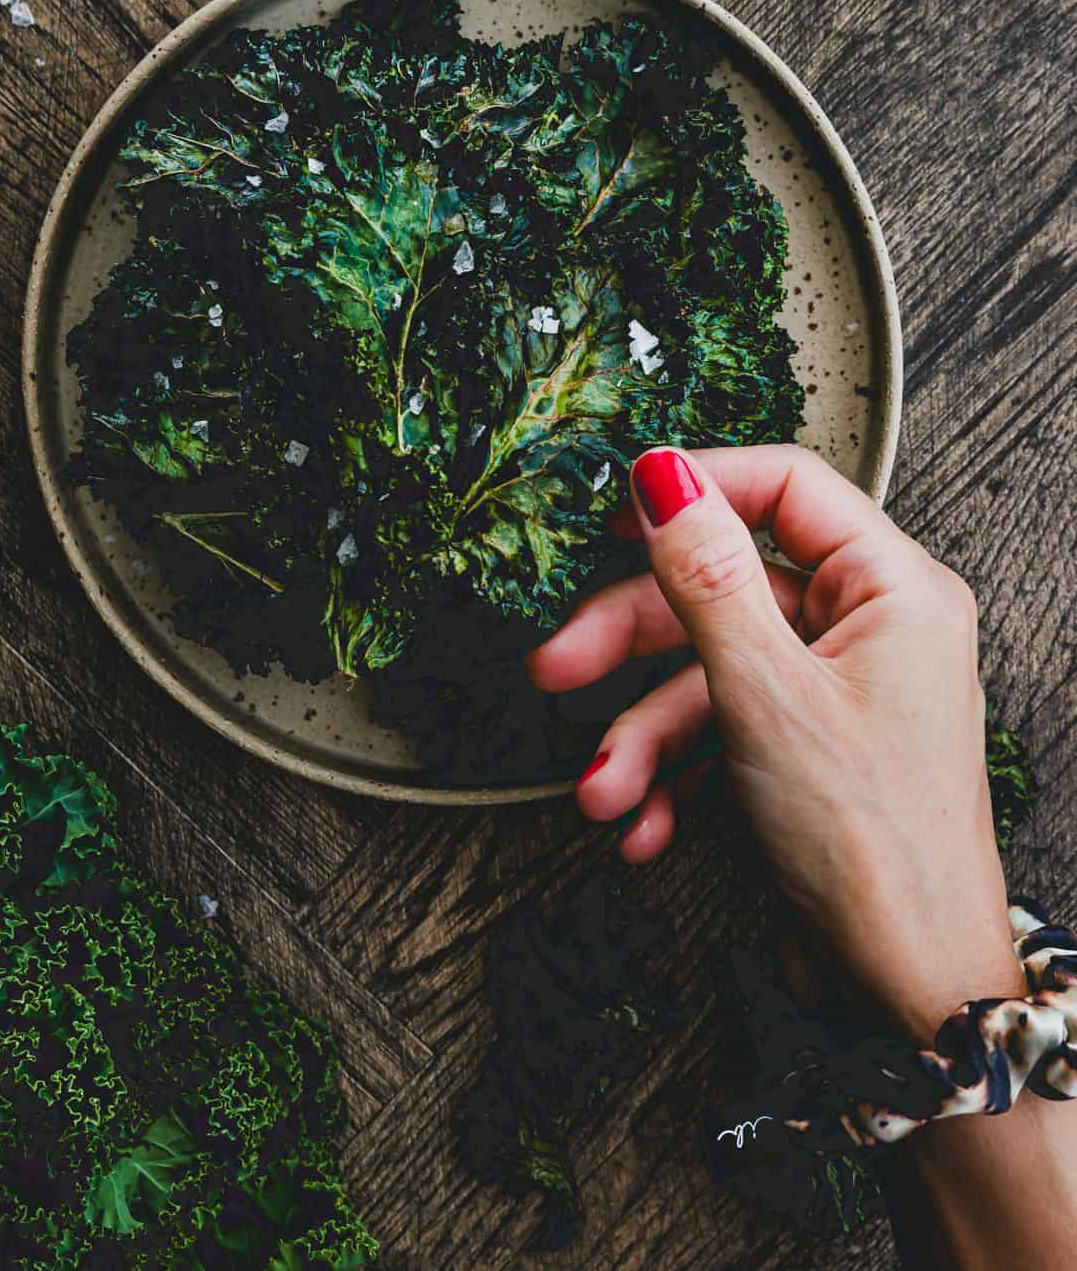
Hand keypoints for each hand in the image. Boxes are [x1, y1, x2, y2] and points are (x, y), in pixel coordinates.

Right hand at [528, 444, 1022, 1038]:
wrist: (910, 991)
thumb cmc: (875, 844)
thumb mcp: (768, 695)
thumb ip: (708, 578)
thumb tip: (664, 476)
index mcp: (892, 588)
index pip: (785, 487)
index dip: (694, 489)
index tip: (613, 512)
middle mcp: (870, 628)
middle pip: (726, 588)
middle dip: (633, 641)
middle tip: (558, 665)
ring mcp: (836, 692)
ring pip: (711, 672)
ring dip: (642, 732)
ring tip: (600, 787)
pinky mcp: (806, 750)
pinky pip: (724, 730)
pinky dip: (676, 773)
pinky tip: (644, 823)